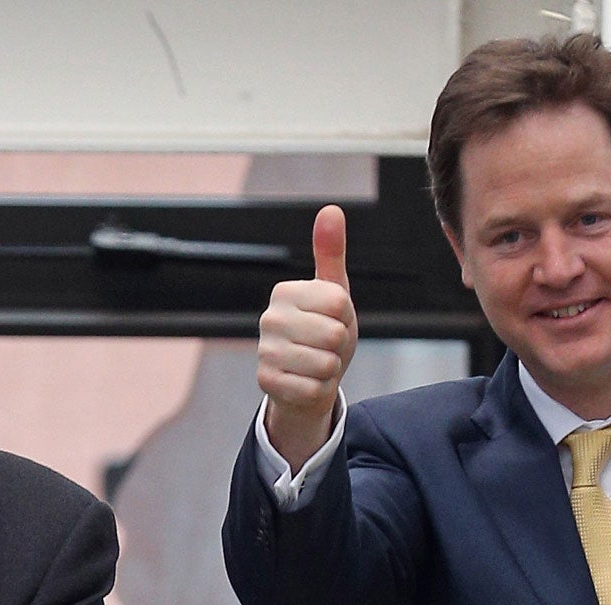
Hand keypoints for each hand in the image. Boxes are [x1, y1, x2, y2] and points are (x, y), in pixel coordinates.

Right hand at [259, 204, 357, 469]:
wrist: (309, 377)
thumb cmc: (324, 330)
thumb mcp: (334, 291)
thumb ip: (331, 252)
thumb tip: (331, 209)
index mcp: (285, 292)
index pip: (339, 302)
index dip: (345, 316)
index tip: (332, 319)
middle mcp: (269, 319)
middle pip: (334, 334)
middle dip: (339, 345)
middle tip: (326, 345)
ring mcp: (265, 352)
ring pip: (325, 363)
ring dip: (330, 368)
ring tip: (318, 363)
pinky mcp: (266, 382)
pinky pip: (314, 388)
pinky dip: (319, 389)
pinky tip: (307, 382)